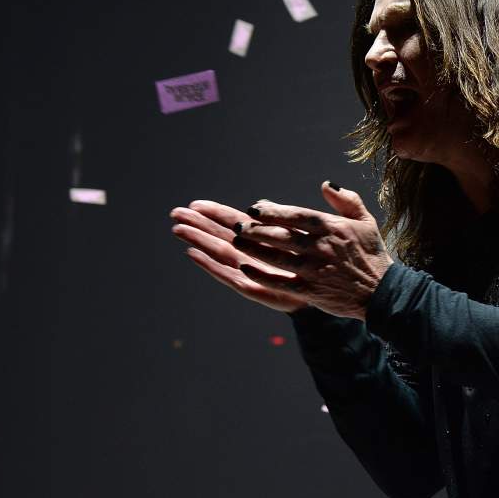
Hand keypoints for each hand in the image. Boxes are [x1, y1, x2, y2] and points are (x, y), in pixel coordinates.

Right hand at [170, 200, 308, 313]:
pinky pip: (226, 274)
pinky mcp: (250, 286)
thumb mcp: (300, 234)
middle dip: (197, 224)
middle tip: (175, 213)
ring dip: (198, 241)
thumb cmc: (314, 262)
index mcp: (260, 238)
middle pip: (218, 234)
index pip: (232, 221)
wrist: (323, 293)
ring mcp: (247, 270)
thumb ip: (278, 220)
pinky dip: (209, 265)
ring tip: (178, 230)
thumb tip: (261, 204)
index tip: (195, 203)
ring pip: (218, 252)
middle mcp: (250, 253)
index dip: (213, 212)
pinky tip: (193, 254)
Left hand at [233, 182, 393, 320]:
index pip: (296, 216)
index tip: (255, 208)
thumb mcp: (365, 221)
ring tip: (237, 242)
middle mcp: (320, 248)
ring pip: (276, 257)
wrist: (382, 292)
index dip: (273, 211)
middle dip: (256, 230)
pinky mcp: (310, 291)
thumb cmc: (373, 254)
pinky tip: (246, 268)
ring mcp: (314, 270)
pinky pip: (280, 282)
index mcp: (332, 228)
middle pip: (281, 236)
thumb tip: (327, 184)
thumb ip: (347, 200)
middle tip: (237, 225)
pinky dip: (261, 275)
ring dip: (253, 249)